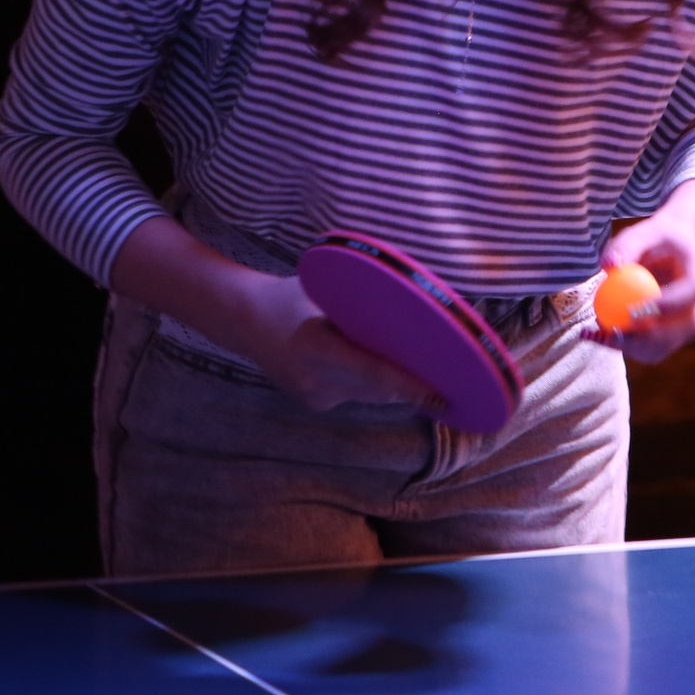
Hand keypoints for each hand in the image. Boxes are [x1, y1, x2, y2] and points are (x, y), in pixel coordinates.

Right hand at [232, 274, 442, 413]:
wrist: (244, 318)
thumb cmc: (291, 295)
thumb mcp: (325, 292)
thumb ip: (361, 308)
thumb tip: (413, 309)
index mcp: (315, 347)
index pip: (372, 373)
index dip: (408, 386)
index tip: (439, 395)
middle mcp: (314, 379)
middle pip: (378, 391)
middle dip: (413, 389)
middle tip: (450, 387)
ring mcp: (313, 396)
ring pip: (370, 396)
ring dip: (397, 388)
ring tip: (432, 383)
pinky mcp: (314, 402)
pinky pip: (355, 395)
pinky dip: (374, 385)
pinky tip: (394, 375)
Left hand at [597, 205, 694, 364]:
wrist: (676, 250)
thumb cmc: (656, 239)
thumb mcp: (643, 232)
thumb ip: (626, 246)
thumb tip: (608, 266)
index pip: (693, 292)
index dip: (668, 304)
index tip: (633, 310)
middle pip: (685, 328)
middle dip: (648, 337)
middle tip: (612, 333)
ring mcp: (694, 322)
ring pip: (668, 345)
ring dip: (633, 347)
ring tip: (599, 334)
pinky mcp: (677, 335)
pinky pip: (654, 348)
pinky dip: (628, 347)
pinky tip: (601, 337)